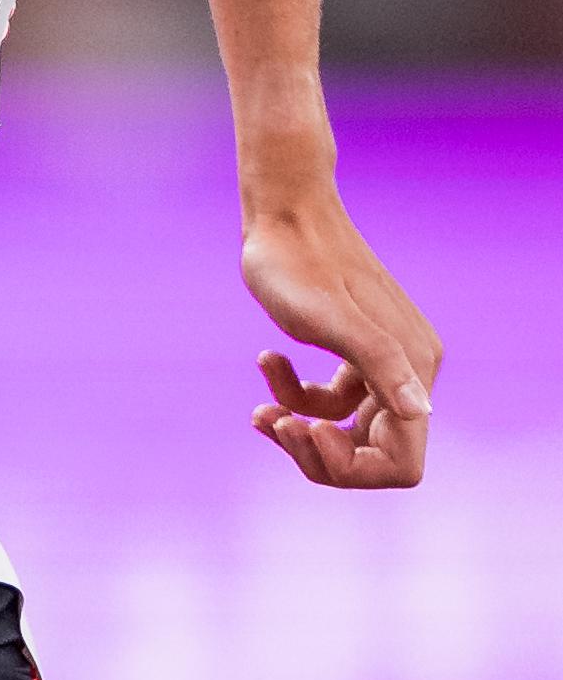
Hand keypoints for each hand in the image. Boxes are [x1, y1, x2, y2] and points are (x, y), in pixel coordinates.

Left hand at [241, 192, 442, 488]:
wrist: (282, 211)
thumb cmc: (297, 261)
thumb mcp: (328, 315)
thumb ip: (377, 361)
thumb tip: (419, 412)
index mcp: (413, 367)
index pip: (401, 463)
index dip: (352, 468)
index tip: (307, 434)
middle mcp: (408, 369)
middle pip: (373, 454)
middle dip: (319, 451)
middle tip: (274, 424)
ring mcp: (381, 361)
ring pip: (344, 428)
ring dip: (299, 425)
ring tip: (260, 411)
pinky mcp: (354, 350)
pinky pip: (328, 401)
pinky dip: (293, 394)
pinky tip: (266, 359)